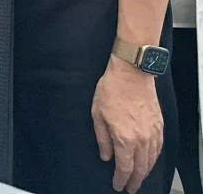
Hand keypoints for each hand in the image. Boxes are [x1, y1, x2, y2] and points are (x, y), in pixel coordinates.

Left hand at [92, 56, 163, 192]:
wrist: (132, 75)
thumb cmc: (111, 91)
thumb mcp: (97, 115)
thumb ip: (102, 139)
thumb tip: (106, 157)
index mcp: (124, 139)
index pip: (124, 168)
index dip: (121, 180)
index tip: (118, 186)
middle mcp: (142, 140)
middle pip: (140, 168)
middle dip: (134, 181)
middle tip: (130, 189)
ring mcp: (153, 134)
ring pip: (151, 161)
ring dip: (145, 172)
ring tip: (138, 178)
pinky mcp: (159, 127)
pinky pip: (158, 149)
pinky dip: (153, 159)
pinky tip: (149, 162)